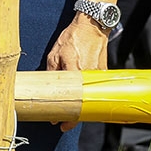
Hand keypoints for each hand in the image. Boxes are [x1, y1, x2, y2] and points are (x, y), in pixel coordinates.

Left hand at [45, 13, 110, 129]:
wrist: (92, 26)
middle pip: (82, 103)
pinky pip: (93, 88)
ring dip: (79, 104)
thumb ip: (51, 71)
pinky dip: (86, 94)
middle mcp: (89, 76)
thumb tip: (47, 88)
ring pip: (88, 97)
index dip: (67, 117)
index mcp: (75, 71)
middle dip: (73, 115)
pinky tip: (79, 96)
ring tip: (69, 110)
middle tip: (62, 120)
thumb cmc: (73, 37)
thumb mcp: (55, 53)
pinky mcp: (103, 72)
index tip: (60, 124)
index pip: (73, 101)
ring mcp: (98, 75)